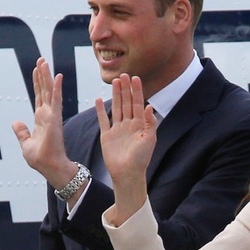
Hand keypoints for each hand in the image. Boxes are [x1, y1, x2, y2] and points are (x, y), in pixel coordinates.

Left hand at [11, 58, 80, 193]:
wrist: (48, 167)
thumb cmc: (40, 159)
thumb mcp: (25, 144)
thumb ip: (21, 132)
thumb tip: (16, 122)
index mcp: (41, 120)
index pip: (39, 97)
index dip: (37, 83)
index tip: (36, 70)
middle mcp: (47, 115)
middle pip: (44, 90)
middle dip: (42, 75)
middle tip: (41, 60)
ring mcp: (52, 115)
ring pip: (49, 91)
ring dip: (47, 76)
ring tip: (44, 62)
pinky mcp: (55, 118)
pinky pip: (56, 100)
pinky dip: (57, 87)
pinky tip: (58, 76)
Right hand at [98, 74, 157, 224]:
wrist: (127, 174)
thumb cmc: (141, 159)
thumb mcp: (150, 139)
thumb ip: (150, 123)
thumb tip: (150, 107)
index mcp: (140, 125)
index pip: (138, 104)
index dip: (137, 91)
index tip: (135, 78)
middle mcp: (129, 125)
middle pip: (127, 103)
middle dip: (125, 89)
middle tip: (123, 75)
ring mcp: (117, 130)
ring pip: (116, 108)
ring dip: (116, 95)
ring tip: (114, 82)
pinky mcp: (107, 136)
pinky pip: (103, 120)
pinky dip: (101, 110)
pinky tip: (99, 100)